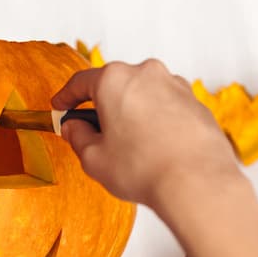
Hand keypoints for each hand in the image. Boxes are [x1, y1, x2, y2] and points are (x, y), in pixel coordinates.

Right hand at [52, 59, 240, 208]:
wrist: (196, 182)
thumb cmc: (144, 168)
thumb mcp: (93, 158)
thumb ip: (78, 137)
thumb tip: (75, 128)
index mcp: (115, 80)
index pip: (81, 82)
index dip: (66, 96)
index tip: (61, 106)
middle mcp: (147, 74)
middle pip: (114, 85)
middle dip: (102, 106)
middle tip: (93, 132)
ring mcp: (175, 86)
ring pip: (142, 95)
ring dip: (131, 113)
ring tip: (127, 146)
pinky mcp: (195, 103)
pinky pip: (166, 107)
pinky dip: (155, 121)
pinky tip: (152, 148)